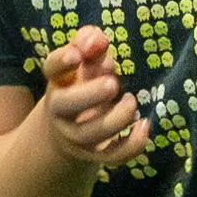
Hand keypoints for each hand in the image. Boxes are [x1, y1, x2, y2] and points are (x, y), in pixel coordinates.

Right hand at [38, 26, 151, 171]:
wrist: (69, 131)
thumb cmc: (83, 86)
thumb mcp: (85, 63)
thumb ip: (90, 44)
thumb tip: (97, 39)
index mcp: (59, 81)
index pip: (52, 68)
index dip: (61, 60)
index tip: (76, 55)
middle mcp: (61, 111)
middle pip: (66, 105)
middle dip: (91, 94)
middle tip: (113, 83)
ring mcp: (77, 136)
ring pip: (93, 133)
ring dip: (118, 117)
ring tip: (131, 101)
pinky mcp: (95, 155)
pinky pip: (114, 156)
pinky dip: (133, 144)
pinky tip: (144, 124)